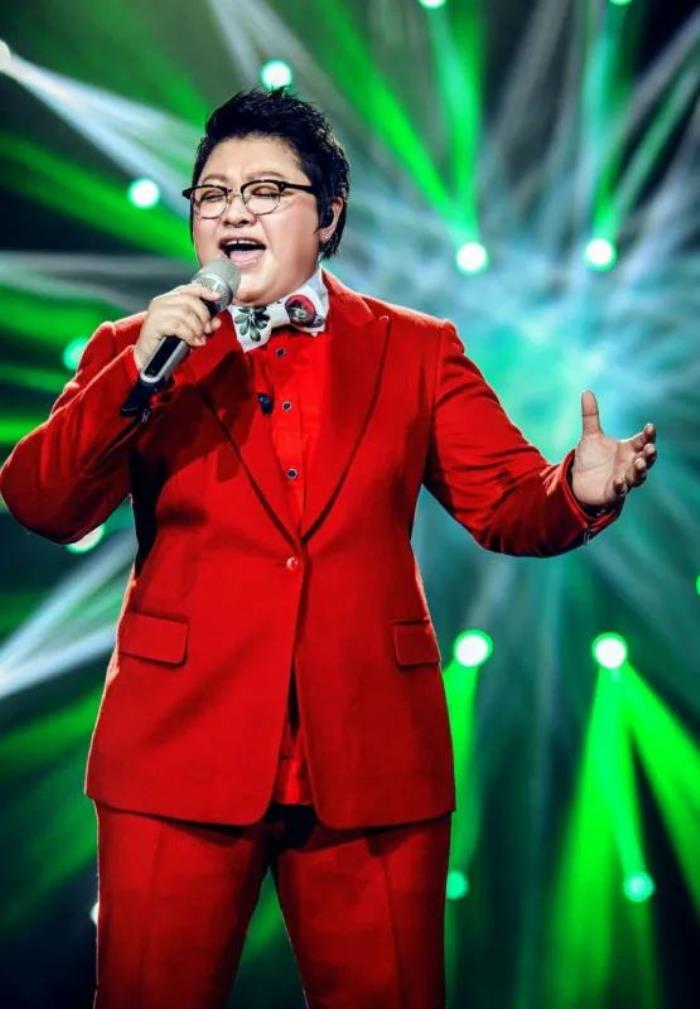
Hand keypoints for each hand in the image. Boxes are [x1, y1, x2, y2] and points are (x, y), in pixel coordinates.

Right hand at [133, 284, 222, 369]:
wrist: (150, 358)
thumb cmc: (169, 344)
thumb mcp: (191, 333)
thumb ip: (204, 326)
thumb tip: (217, 321)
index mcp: (169, 299)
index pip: (188, 289)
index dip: (203, 291)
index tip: (216, 297)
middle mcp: (161, 302)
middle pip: (189, 301)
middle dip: (203, 316)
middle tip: (207, 330)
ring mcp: (156, 312)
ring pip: (185, 313)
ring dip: (196, 328)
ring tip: (199, 339)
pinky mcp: (154, 324)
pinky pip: (177, 326)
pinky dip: (189, 335)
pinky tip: (192, 342)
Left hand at [571, 390, 656, 509]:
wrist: (577, 480)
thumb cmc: (590, 458)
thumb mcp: (590, 436)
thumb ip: (591, 416)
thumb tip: (586, 391)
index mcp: (628, 449)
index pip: (643, 440)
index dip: (648, 435)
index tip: (650, 426)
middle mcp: (629, 464)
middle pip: (646, 460)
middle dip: (650, 455)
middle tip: (650, 448)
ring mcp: (624, 479)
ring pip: (637, 477)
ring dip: (640, 471)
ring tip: (639, 463)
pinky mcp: (613, 493)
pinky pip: (620, 491)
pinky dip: (621, 487)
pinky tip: (619, 481)